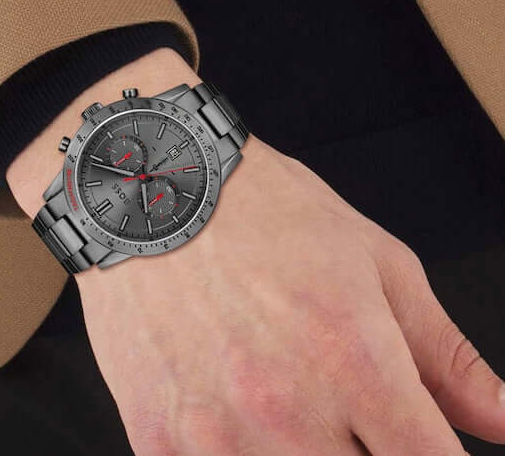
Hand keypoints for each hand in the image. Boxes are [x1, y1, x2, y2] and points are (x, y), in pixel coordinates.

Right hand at [7, 48, 504, 453]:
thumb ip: (445, 354)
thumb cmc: (258, 209)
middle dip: (364, 448)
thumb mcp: (371, 260)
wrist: (151, 190)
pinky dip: (237, 450)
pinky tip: (231, 406)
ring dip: (300, 448)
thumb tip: (503, 420)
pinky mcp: (156, 438)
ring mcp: (215, 434)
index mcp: (354, 359)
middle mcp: (287, 409)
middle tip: (340, 404)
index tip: (414, 441)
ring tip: (283, 395)